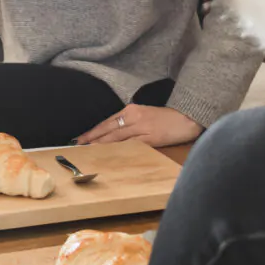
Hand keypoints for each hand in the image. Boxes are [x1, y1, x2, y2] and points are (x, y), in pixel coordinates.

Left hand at [76, 104, 203, 147]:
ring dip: (100, 144)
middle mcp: (133, 117)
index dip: (93, 131)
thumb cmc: (166, 118)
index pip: (107, 122)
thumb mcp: (145, 115)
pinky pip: (130, 145)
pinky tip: (109, 154)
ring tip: (87, 151)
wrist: (187, 117)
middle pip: (107, 129)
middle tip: (77, 146)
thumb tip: (113, 136)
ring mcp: (141, 128)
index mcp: (131, 110)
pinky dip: (118, 149)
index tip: (80, 139)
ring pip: (116, 137)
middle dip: (91, 138)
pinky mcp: (150, 139)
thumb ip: (130, 123)